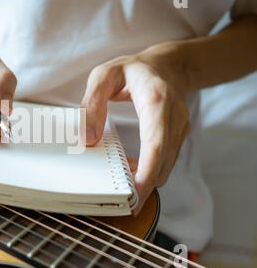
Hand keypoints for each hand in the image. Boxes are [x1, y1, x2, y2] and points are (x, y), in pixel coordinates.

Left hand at [81, 46, 190, 213]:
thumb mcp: (103, 76)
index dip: (148, 172)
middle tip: (121, 202)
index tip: (136, 194)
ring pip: (166, 166)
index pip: (156, 143)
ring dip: (146, 179)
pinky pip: (166, 161)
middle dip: (144, 185)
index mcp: (156, 100)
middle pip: (163, 161)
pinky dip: (150, 171)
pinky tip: (130, 170)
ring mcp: (180, 128)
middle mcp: (174, 117)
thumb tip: (88, 139)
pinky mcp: (178, 136)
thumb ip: (92, 104)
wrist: (166, 66)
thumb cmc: (131, 70)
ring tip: (121, 185)